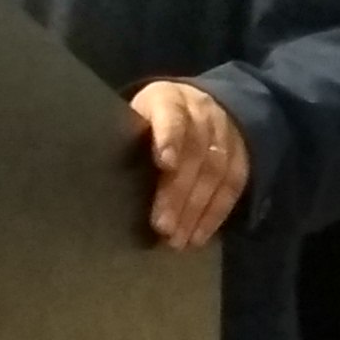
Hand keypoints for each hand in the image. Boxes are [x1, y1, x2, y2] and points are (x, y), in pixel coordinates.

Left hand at [128, 78, 248, 248]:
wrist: (198, 104)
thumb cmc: (150, 122)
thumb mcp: (134, 119)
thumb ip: (125, 141)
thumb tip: (97, 179)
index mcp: (168, 99)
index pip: (172, 115)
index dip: (170, 138)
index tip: (164, 164)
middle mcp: (201, 112)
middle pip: (195, 151)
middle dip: (179, 192)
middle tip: (162, 226)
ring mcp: (225, 132)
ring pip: (216, 171)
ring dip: (197, 209)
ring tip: (177, 240)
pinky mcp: (241, 154)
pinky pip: (232, 185)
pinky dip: (216, 213)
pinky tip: (198, 236)